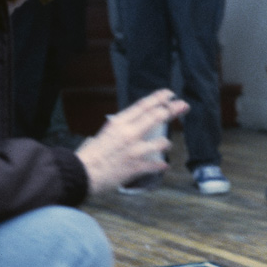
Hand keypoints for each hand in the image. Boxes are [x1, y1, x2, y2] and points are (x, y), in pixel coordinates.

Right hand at [75, 89, 189, 194]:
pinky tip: (164, 165)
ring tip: (166, 145)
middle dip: (172, 110)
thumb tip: (137, 124)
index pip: (143, 106)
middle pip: (156, 117)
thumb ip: (123, 128)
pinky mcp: (137, 167)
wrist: (82, 172)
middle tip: (184, 105)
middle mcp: (129, 133)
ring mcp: (134, 150)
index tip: (169, 94)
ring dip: (166, 143)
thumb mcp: (106, 133)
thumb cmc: (92, 154)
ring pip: (161, 142)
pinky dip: (161, 165)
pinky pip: (156, 165)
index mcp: (119, 123)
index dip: (158, 98)